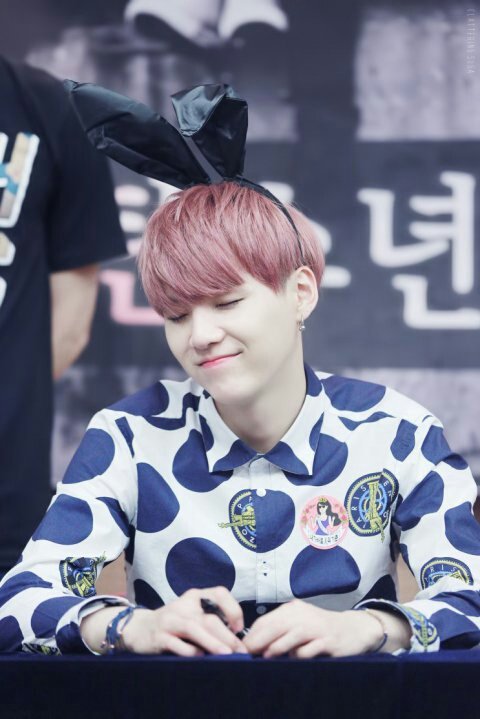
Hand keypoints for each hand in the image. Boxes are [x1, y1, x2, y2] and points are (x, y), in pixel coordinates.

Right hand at [82, 586, 246, 656]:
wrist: (139, 628)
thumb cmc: (174, 623)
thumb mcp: (192, 614)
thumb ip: (210, 621)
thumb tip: (236, 640)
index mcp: (195, 597)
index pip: (219, 593)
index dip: (233, 609)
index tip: (239, 627)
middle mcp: (183, 606)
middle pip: (209, 618)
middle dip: (227, 636)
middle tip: (241, 652)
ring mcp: (170, 620)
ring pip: (194, 629)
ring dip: (212, 643)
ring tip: (226, 655)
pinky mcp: (159, 636)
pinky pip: (176, 644)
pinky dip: (189, 651)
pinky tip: (200, 658)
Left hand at [243, 600, 409, 657]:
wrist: (355, 629)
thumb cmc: (321, 629)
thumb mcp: (300, 623)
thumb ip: (281, 630)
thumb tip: (255, 644)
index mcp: (293, 609)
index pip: (267, 620)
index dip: (253, 635)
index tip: (242, 648)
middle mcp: (303, 615)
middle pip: (276, 626)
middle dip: (259, 641)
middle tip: (248, 654)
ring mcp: (317, 627)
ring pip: (292, 636)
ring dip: (277, 647)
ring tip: (266, 657)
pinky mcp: (329, 641)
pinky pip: (310, 649)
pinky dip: (300, 655)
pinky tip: (294, 660)